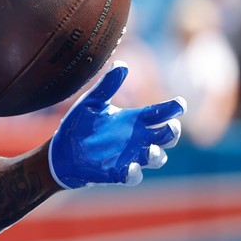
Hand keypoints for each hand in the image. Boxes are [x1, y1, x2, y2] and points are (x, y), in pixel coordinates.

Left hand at [48, 62, 184, 188]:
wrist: (59, 151)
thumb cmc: (78, 125)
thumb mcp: (91, 102)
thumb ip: (107, 86)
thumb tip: (121, 64)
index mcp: (132, 120)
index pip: (159, 113)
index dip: (173, 108)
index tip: (180, 104)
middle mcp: (136, 139)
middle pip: (166, 137)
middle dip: (172, 132)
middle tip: (171, 126)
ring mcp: (129, 157)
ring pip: (156, 158)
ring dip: (157, 154)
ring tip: (151, 150)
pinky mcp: (117, 173)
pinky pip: (133, 176)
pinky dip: (135, 173)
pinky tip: (130, 168)